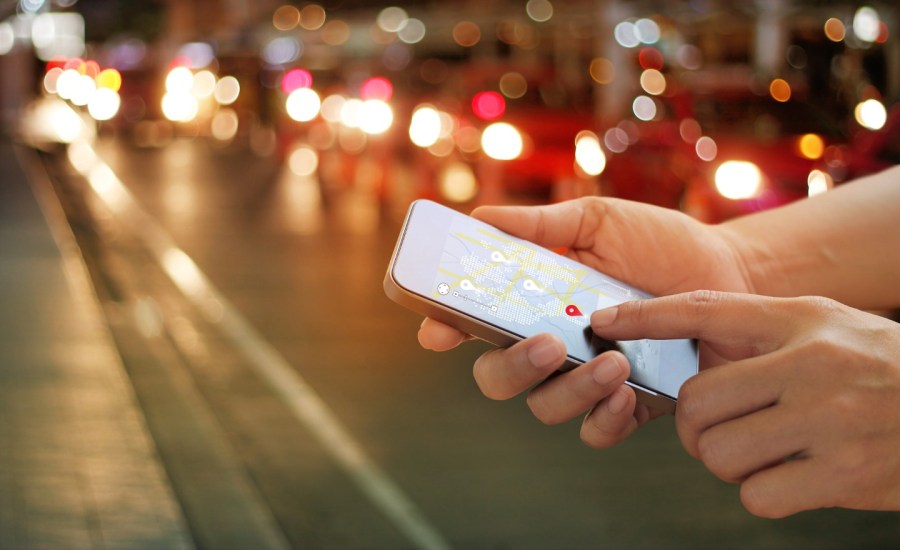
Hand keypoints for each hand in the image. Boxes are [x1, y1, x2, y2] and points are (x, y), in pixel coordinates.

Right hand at [419, 197, 751, 445]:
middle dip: (510, 367)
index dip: (443, 328)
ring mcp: (584, 378)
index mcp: (533, 299)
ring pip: (543, 407)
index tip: (437, 332)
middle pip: (495, 375)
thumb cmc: (660, 243)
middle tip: (546, 344)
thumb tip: (481, 216)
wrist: (733, 275)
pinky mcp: (627, 405)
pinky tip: (627, 393)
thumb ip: (544, 226)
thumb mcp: (601, 221)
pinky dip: (604, 419)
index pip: (472, 320)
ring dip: (569, 390)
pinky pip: (595, 431)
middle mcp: (549, 345)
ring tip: (613, 362)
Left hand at [591, 290, 899, 516]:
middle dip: (696, 425)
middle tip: (718, 428)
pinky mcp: (843, 476)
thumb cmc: (881, 365)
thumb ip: (760, 330)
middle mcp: (809, 365)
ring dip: (727, 461)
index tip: (605, 324)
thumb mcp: (826, 325)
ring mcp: (827, 421)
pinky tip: (794, 476)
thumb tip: (682, 349)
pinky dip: (762, 492)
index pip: (705, 309)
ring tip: (764, 451)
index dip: (646, 316)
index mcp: (799, 322)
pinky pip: (756, 494)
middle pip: (697, 403)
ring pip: (717, 452)